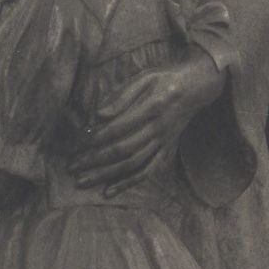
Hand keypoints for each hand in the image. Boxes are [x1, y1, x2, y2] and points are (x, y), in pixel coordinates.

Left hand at [71, 52, 224, 194]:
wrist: (196, 88)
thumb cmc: (165, 79)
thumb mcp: (145, 77)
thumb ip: (122, 96)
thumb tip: (99, 115)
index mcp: (152, 107)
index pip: (118, 128)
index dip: (96, 139)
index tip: (76, 146)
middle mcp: (158, 129)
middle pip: (123, 150)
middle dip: (95, 161)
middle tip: (72, 168)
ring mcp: (163, 142)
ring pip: (132, 164)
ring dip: (106, 175)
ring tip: (83, 182)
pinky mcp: (166, 151)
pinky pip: (147, 171)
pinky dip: (128, 182)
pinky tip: (109, 191)